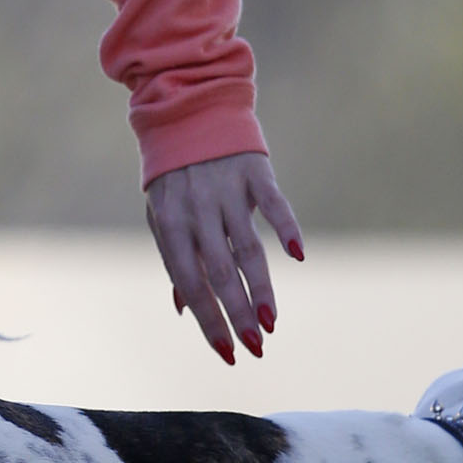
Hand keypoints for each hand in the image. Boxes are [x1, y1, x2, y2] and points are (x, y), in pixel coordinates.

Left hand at [145, 151, 302, 366]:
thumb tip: (184, 309)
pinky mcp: (254, 171)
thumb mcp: (164, 215)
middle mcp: (197, 210)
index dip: (207, 318)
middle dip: (237, 314)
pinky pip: (273, 204)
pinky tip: (298, 257)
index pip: (189, 282)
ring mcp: (226, 190)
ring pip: (247, 248)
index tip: (226, 351)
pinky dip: (287, 228)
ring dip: (261, 288)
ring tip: (271, 324)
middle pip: (220, 272)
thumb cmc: (174, 175)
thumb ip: (177, 259)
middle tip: (255, 348)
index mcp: (171, 225)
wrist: (188, 110)